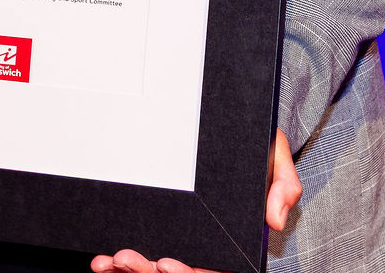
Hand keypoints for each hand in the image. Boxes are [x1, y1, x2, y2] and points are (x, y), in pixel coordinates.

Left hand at [90, 129, 300, 272]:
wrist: (234, 126)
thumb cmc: (256, 145)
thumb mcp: (275, 157)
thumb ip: (283, 187)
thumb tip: (273, 220)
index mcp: (234, 241)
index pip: (214, 269)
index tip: (166, 262)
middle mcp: (208, 245)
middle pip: (180, 272)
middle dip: (148, 271)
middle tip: (125, 257)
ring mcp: (182, 237)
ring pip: (156, 268)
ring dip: (131, 269)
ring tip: (110, 260)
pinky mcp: (160, 226)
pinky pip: (141, 251)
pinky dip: (118, 263)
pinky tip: (101, 261)